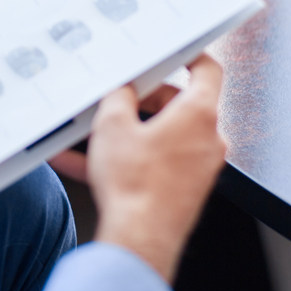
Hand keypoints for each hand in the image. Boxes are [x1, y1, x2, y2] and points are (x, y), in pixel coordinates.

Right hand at [88, 54, 225, 280]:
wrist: (139, 241)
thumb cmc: (135, 187)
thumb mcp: (113, 126)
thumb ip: (118, 96)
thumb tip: (121, 87)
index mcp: (198, 114)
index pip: (208, 69)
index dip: (191, 54)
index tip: (175, 49)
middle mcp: (206, 139)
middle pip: (177, 103)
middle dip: (142, 99)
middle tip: (114, 96)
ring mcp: (198, 166)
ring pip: (162, 134)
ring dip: (128, 131)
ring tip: (88, 132)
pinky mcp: (185, 188)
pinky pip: (154, 161)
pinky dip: (126, 158)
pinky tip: (82, 162)